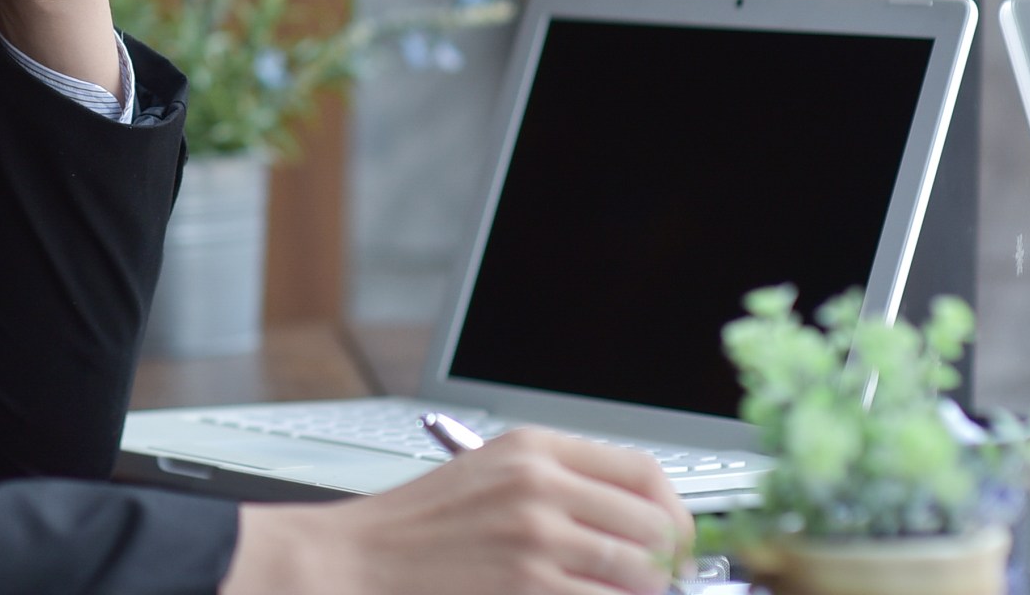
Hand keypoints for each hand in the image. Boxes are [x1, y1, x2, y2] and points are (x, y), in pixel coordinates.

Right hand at [220, 428, 693, 594]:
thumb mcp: (488, 478)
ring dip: (641, 594)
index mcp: (534, 449)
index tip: (674, 541)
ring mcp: (536, 539)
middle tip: (657, 585)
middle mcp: (541, 485)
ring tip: (614, 594)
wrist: (355, 561)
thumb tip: (638, 526)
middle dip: (668, 565)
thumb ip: (560, 489)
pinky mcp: (529, 588)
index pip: (644, 471)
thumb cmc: (417, 528)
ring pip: (641, 574)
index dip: (673, 513)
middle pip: (655, 525)